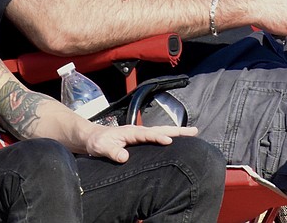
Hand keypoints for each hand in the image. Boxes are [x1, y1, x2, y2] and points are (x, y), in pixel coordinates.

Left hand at [84, 124, 198, 162]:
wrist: (92, 138)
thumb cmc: (97, 142)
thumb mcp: (101, 147)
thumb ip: (112, 151)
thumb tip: (124, 157)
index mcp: (131, 132)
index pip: (148, 134)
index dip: (159, 137)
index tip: (170, 141)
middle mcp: (139, 131)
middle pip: (161, 129)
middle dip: (178, 131)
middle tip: (194, 131)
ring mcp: (141, 135)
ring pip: (162, 132)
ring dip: (177, 133)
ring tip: (193, 133)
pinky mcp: (141, 141)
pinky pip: (158, 138)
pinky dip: (169, 137)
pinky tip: (177, 142)